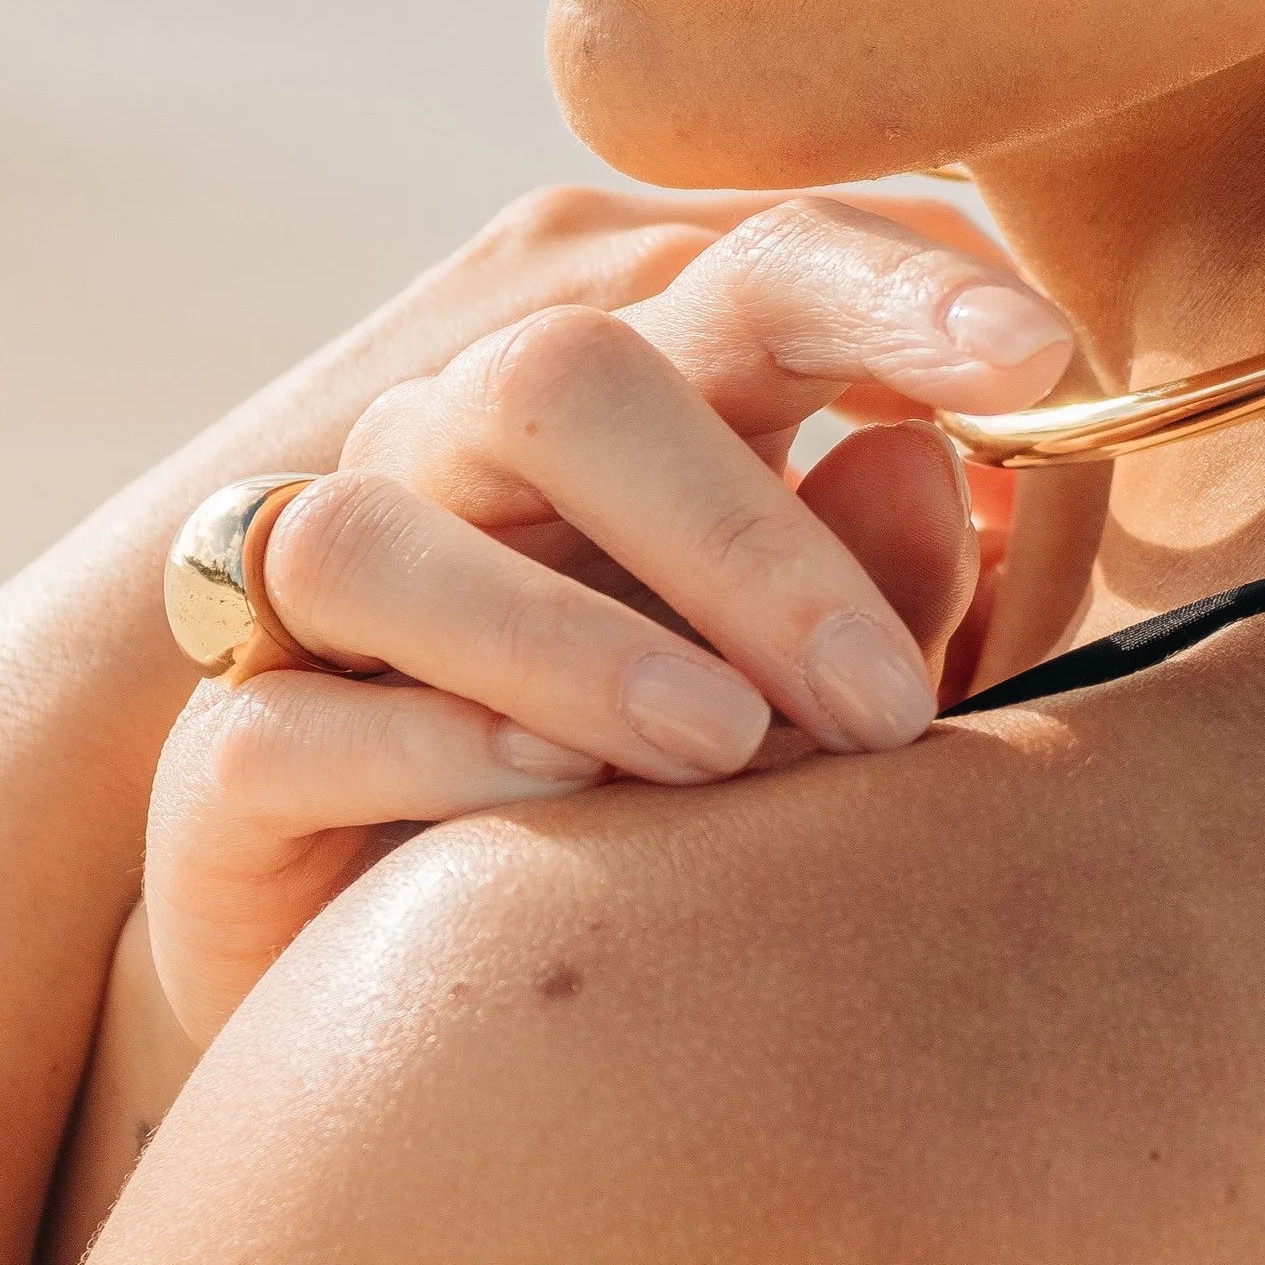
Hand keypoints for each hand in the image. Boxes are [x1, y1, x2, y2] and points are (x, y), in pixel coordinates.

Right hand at [143, 196, 1073, 1045]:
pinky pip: (286, 718)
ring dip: (570, 633)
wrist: (450, 1002)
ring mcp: (324, 593)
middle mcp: (468, 445)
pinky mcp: (226, 759)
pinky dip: (430, 748)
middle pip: (567, 374)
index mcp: (653, 387)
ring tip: (727, 746)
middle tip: (887, 704)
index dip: (891, 286)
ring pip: (385, 525)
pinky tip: (559, 800)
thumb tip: (936, 470)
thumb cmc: (704, 799)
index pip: (758, 263)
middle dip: (743, 530)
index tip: (1038, 357)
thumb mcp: (832, 696)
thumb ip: (892, 586)